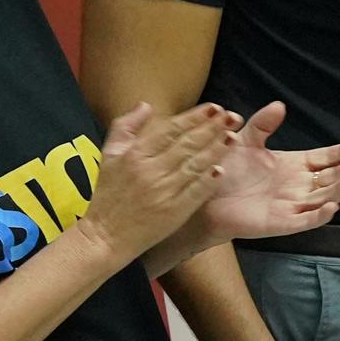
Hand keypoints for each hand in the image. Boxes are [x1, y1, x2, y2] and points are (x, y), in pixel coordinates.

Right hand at [86, 103, 230, 260]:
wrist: (106, 235)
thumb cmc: (108, 193)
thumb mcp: (109, 155)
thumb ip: (126, 127)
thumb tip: (146, 105)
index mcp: (135, 155)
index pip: (171, 130)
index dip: (195, 117)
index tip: (215, 107)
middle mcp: (150, 171)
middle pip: (187, 145)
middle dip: (213, 128)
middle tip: (233, 115)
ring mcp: (163, 192)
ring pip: (195, 165)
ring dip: (217, 150)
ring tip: (233, 136)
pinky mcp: (174, 212)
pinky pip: (196, 192)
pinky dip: (209, 180)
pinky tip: (223, 168)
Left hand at [196, 104, 339, 243]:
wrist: (204, 197)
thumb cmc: (226, 170)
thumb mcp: (245, 141)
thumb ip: (262, 125)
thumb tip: (280, 105)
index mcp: (294, 165)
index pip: (325, 159)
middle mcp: (298, 186)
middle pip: (330, 179)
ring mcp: (292, 206)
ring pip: (324, 199)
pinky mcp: (282, 223)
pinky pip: (306, 221)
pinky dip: (320, 215)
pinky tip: (332, 206)